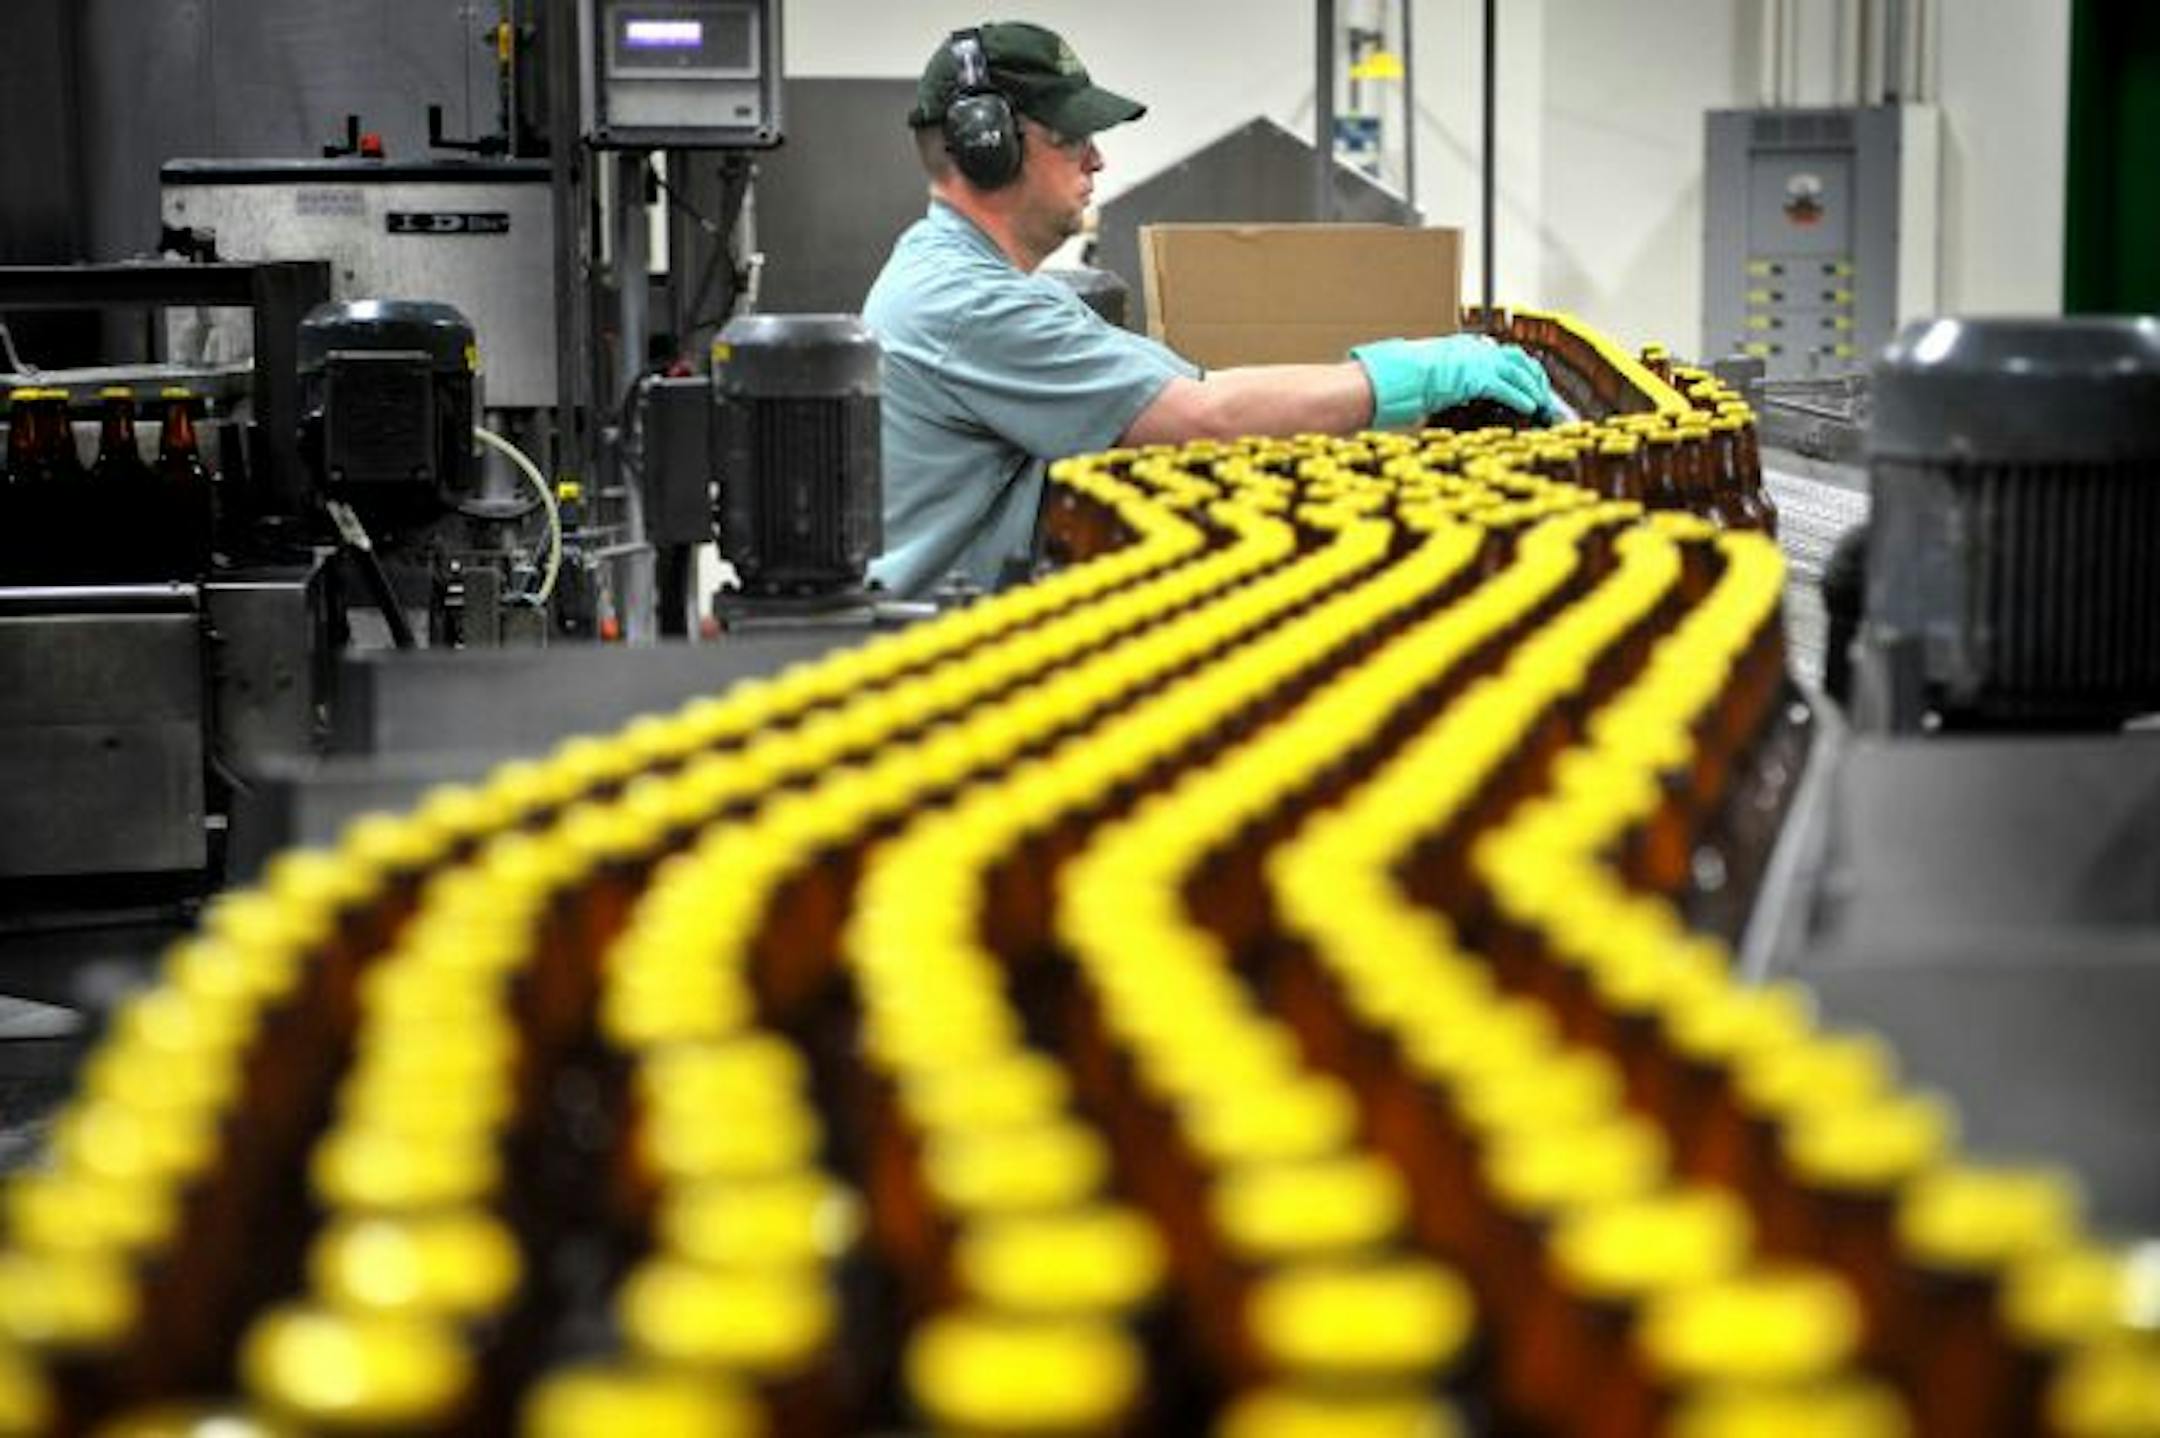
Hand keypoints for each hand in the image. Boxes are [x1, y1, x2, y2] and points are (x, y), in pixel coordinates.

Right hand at [1352, 335, 1556, 427]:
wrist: (1397, 376)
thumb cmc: (1403, 376)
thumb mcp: (1427, 372)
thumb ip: (1444, 379)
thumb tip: (1444, 392)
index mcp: (1462, 346)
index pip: (1499, 353)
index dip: (1516, 367)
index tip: (1525, 379)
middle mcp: (1474, 349)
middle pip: (1517, 358)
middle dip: (1533, 375)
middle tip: (1542, 393)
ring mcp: (1478, 361)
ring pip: (1519, 371)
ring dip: (1533, 388)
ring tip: (1541, 404)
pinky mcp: (1479, 377)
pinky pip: (1509, 388)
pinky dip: (1522, 398)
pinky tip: (1530, 409)